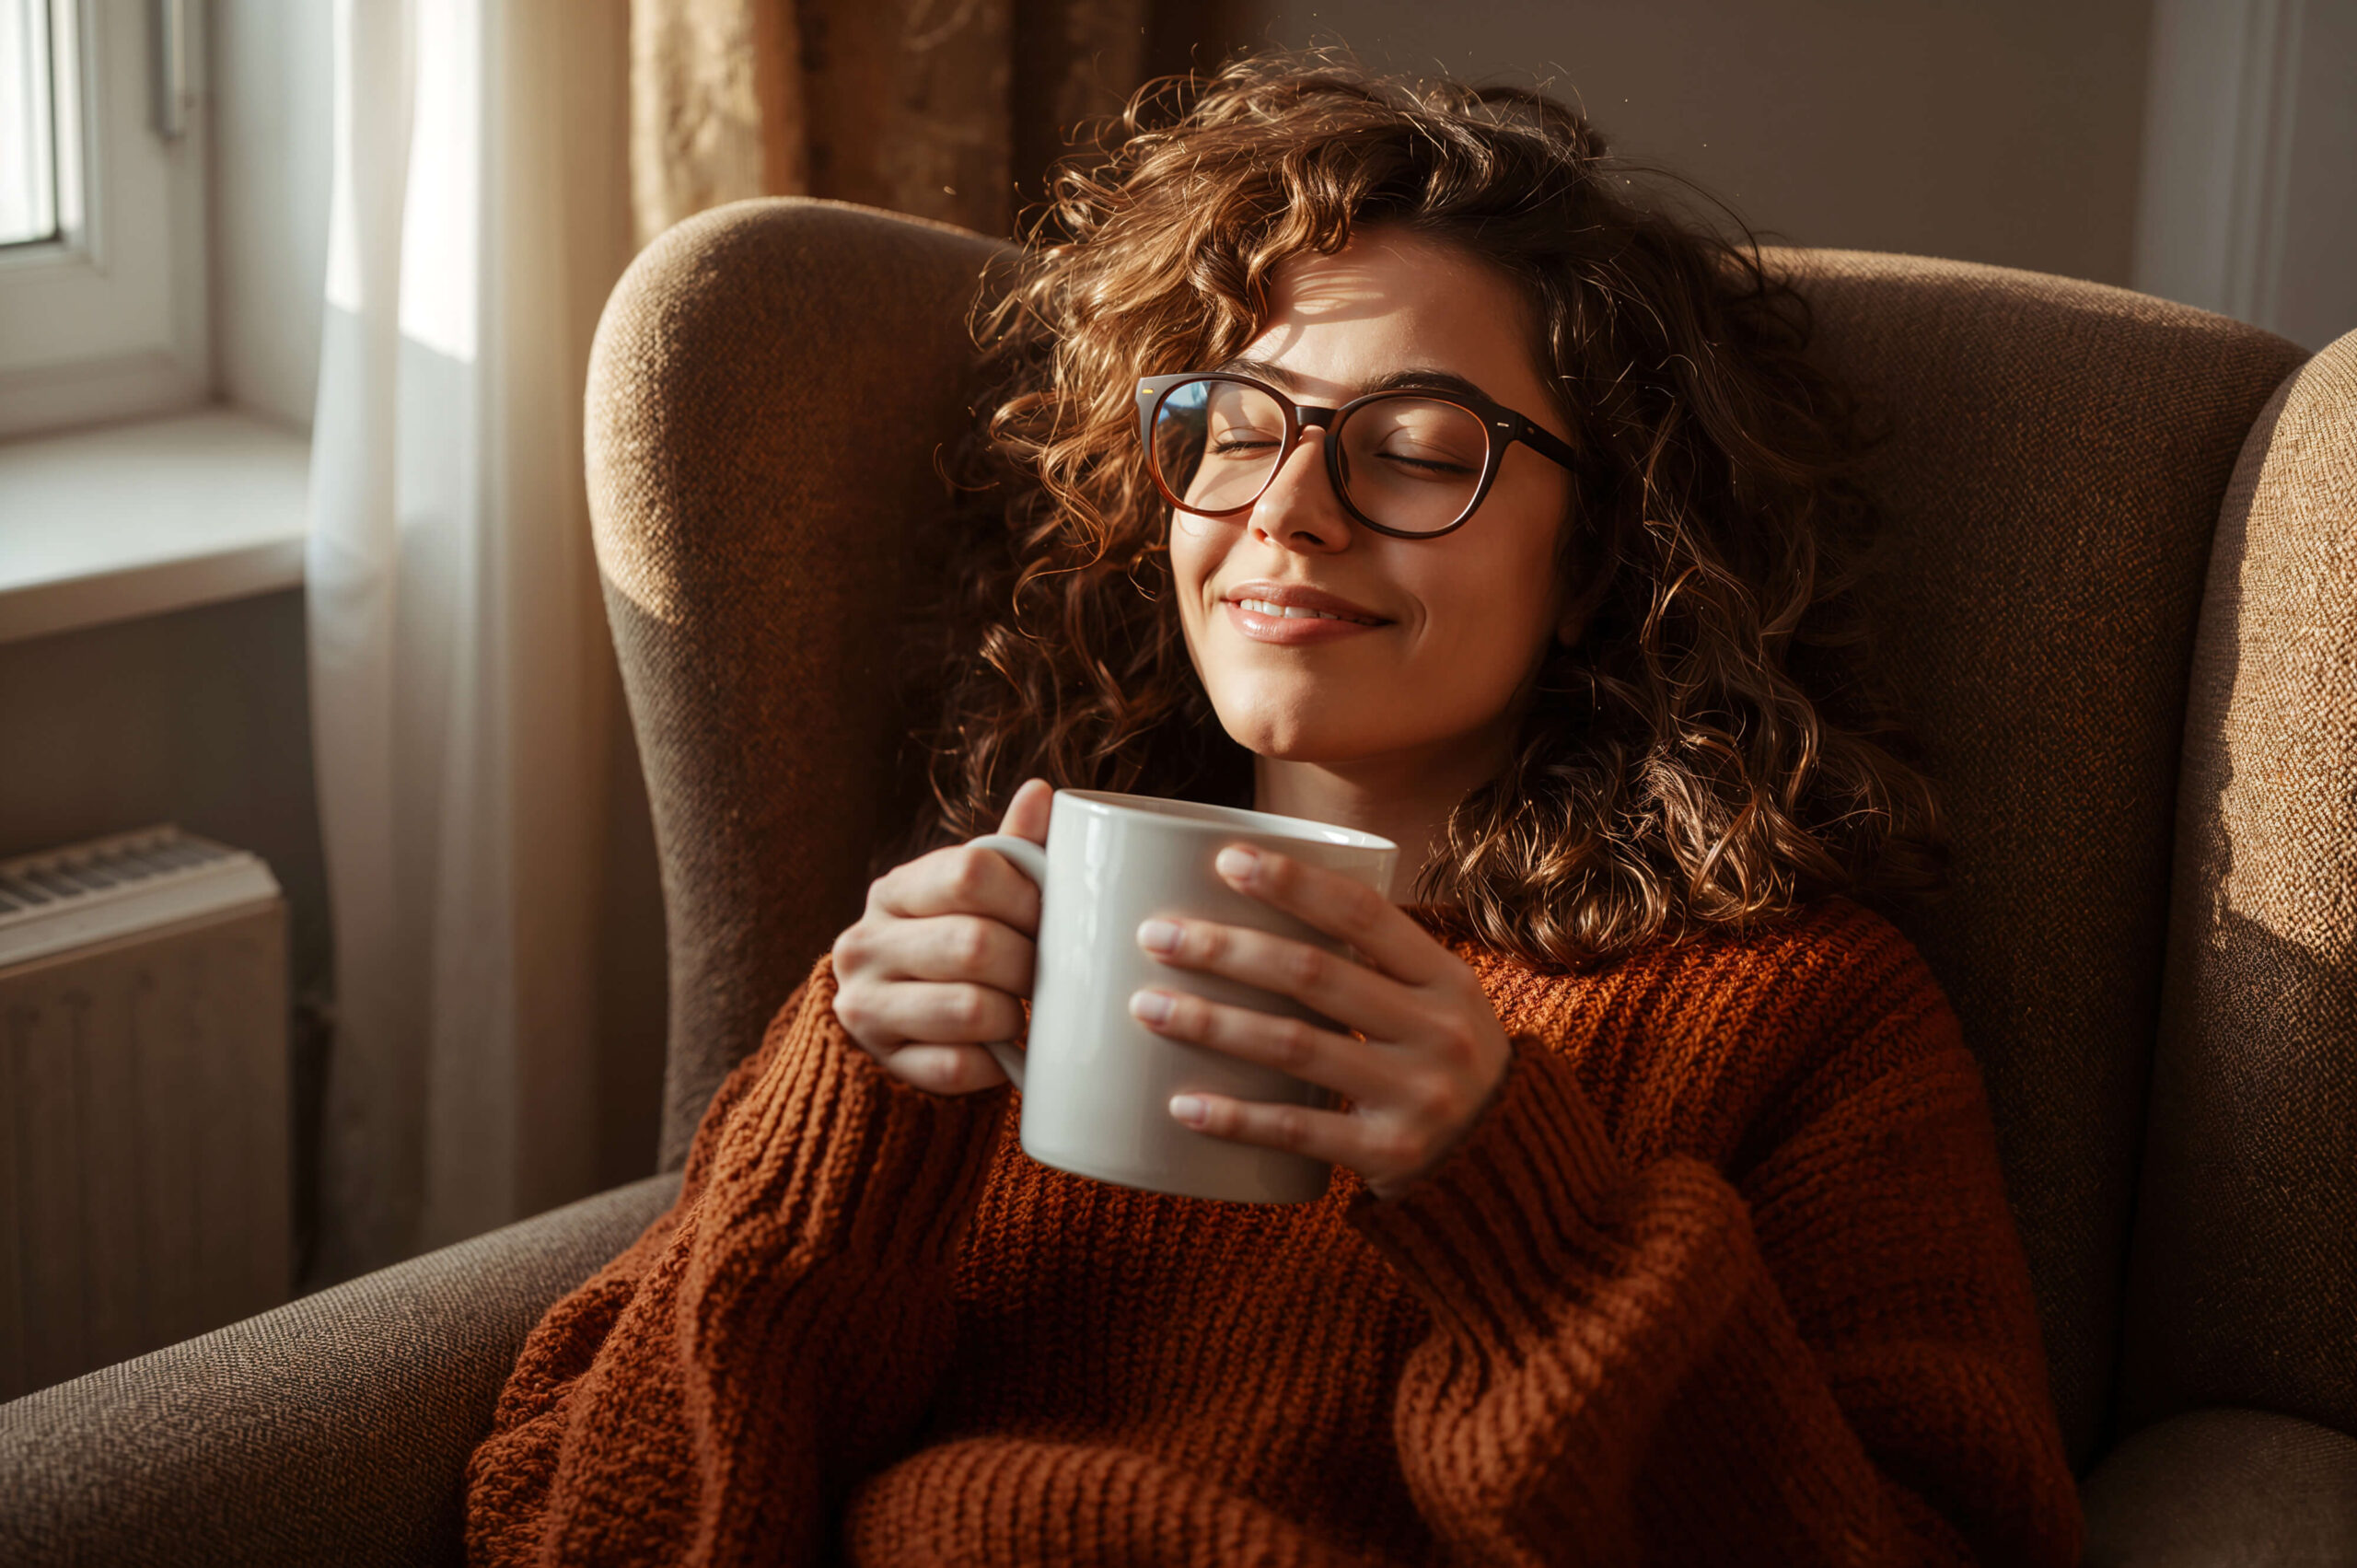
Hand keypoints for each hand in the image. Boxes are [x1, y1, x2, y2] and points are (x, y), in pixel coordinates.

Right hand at [830, 778, 1052, 1093]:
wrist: (894, 1025)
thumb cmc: (952, 946)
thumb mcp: (976, 896)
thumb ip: (1010, 851)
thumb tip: (1041, 792)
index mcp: (894, 890)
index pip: (971, 872)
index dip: (1029, 897)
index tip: (1050, 918)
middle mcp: (864, 943)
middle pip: (976, 945)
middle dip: (1030, 964)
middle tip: (1045, 974)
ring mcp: (864, 1007)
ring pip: (971, 1009)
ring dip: (1015, 1015)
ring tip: (1021, 1011)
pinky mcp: (881, 1063)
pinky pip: (959, 1067)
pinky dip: (994, 1063)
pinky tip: (998, 1050)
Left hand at [1127, 843, 1513, 1199]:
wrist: (1509, 1170)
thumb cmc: (1442, 1068)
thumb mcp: (1437, 1005)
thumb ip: (1372, 965)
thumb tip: (1256, 909)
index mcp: (1446, 978)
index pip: (1363, 913)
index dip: (1293, 882)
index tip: (1226, 859)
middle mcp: (1438, 1031)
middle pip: (1313, 974)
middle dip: (1226, 949)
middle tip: (1157, 935)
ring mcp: (1416, 1095)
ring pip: (1296, 1046)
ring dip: (1213, 1023)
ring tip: (1147, 1007)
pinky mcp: (1390, 1155)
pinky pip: (1299, 1130)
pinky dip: (1236, 1117)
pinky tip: (1182, 1103)